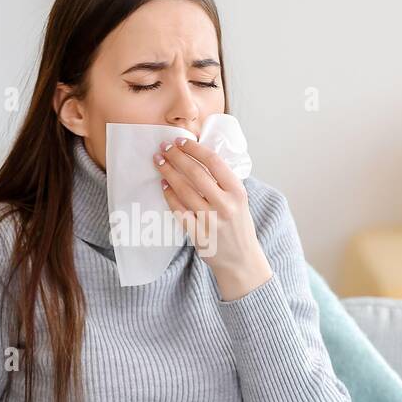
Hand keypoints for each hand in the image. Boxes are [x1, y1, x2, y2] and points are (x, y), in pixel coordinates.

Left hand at [153, 137, 272, 299]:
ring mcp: (211, 221)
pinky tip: (164, 185)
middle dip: (176, 157)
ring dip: (168, 173)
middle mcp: (225, 205)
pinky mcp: (199, 234)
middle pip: (195, 174)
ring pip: (184, 190)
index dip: (194, 149)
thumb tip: (197, 156)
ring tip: (159, 163)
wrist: (241, 259)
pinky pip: (179, 210)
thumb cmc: (238, 225)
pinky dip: (169, 195)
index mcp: (237, 192)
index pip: (213, 162)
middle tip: (163, 148)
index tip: (180, 141)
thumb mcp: (239, 200)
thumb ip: (223, 181)